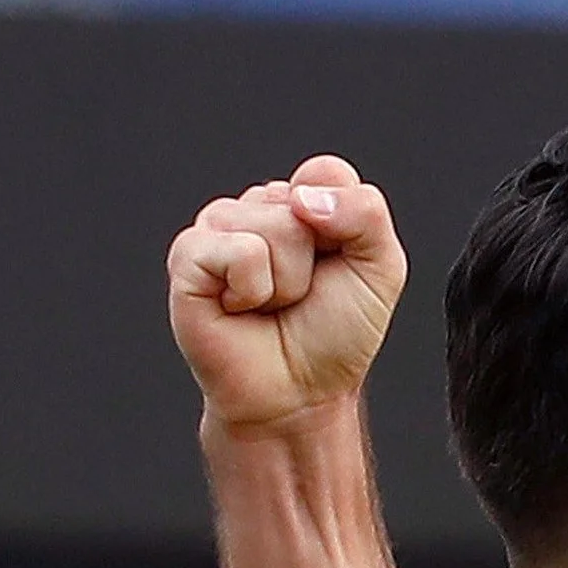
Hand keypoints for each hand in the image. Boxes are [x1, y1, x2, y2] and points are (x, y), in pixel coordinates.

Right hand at [168, 157, 404, 438]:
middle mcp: (256, 208)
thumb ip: (366, 215)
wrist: (298, 393)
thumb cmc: (334, 335)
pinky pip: (237, 250)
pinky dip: (254, 288)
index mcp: (301, 203)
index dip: (346, 224)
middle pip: (303, 201)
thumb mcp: (380, 270)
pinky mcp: (188, 256)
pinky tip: (241, 307)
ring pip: (273, 225)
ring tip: (272, 303)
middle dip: (317, 261)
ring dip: (288, 279)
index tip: (339, 264)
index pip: (327, 174)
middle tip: (302, 295)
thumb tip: (306, 196)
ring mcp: (218, 228)